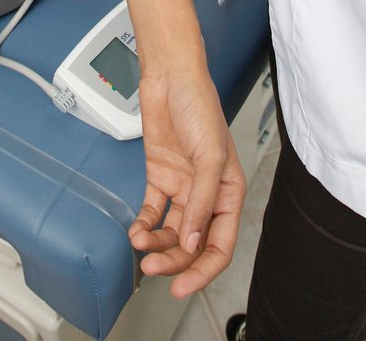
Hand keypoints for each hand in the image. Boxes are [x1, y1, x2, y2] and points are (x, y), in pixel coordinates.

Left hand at [131, 65, 245, 295]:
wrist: (170, 77)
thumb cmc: (199, 106)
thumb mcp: (210, 156)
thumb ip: (203, 202)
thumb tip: (195, 242)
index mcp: (229, 192)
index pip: (220, 245)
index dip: (203, 271)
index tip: (183, 288)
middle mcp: (207, 194)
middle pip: (193, 244)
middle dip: (174, 261)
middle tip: (153, 269)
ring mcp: (183, 187)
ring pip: (171, 232)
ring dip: (156, 244)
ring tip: (141, 247)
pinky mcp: (160, 177)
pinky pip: (153, 212)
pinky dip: (144, 225)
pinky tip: (136, 232)